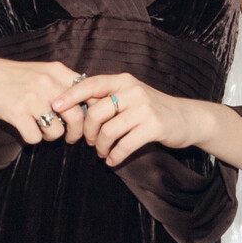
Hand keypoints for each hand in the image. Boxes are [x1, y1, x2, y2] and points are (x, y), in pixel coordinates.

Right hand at [0, 58, 86, 144]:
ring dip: (51, 136)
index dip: (91, 112)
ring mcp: (32, 99)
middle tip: (71, 137)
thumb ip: (64, 83)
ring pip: (57, 131)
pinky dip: (32, 139)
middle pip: (77, 117)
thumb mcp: (43, 71)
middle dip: (76, 132)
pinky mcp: (17, 113)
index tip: (87, 121)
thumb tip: (86, 103)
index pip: (87, 94)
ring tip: (41, 129)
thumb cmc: (13, 76)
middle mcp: (47, 84)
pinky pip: (35, 138)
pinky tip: (27, 129)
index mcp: (57, 72)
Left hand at [51, 72, 206, 165]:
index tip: (55, 106)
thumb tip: (77, 109)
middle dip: (88, 132)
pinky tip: (112, 161)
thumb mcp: (131, 96)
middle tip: (89, 142)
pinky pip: (124, 145)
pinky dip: (115, 156)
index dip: (70, 95)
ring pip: (108, 131)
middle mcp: (132, 91)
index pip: (90, 84)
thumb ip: (109, 99)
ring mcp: (143, 108)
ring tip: (102, 153)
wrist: (187, 118)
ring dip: (101, 147)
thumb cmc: (153, 109)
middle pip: (96, 113)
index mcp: (123, 81)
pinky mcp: (153, 127)